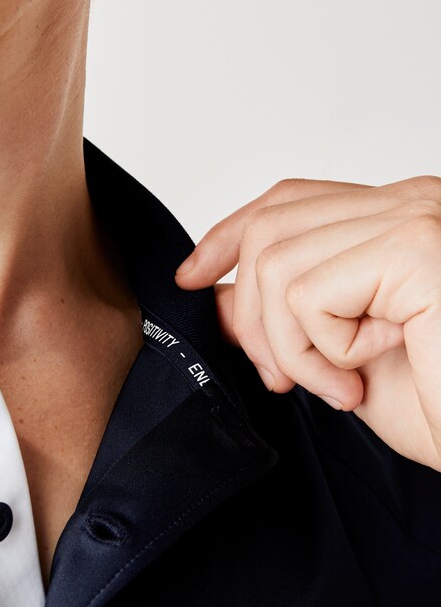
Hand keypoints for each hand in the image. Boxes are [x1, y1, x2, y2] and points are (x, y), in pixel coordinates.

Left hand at [174, 176, 440, 471]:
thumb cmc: (438, 404)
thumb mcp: (332, 356)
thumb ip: (278, 316)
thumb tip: (211, 293)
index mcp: (392, 220)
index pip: (287, 201)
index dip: (227, 235)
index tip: (191, 277)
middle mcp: (408, 203)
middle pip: (268, 229)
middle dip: (251, 316)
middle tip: (280, 377)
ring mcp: (415, 218)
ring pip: (276, 264)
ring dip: (290, 345)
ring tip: (337, 384)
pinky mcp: (415, 247)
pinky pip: (307, 295)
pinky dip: (320, 351)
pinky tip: (364, 373)